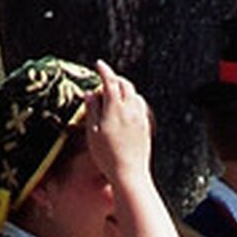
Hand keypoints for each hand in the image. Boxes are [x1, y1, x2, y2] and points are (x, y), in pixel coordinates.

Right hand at [84, 59, 151, 183]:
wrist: (129, 173)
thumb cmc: (107, 156)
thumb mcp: (92, 132)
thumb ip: (91, 110)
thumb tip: (90, 93)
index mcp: (115, 108)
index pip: (110, 81)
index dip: (104, 70)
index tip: (98, 63)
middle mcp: (131, 109)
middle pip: (125, 84)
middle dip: (115, 78)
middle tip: (106, 78)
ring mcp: (140, 117)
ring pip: (134, 93)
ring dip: (125, 88)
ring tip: (115, 92)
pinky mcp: (145, 126)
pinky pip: (141, 105)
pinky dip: (133, 99)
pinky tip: (128, 106)